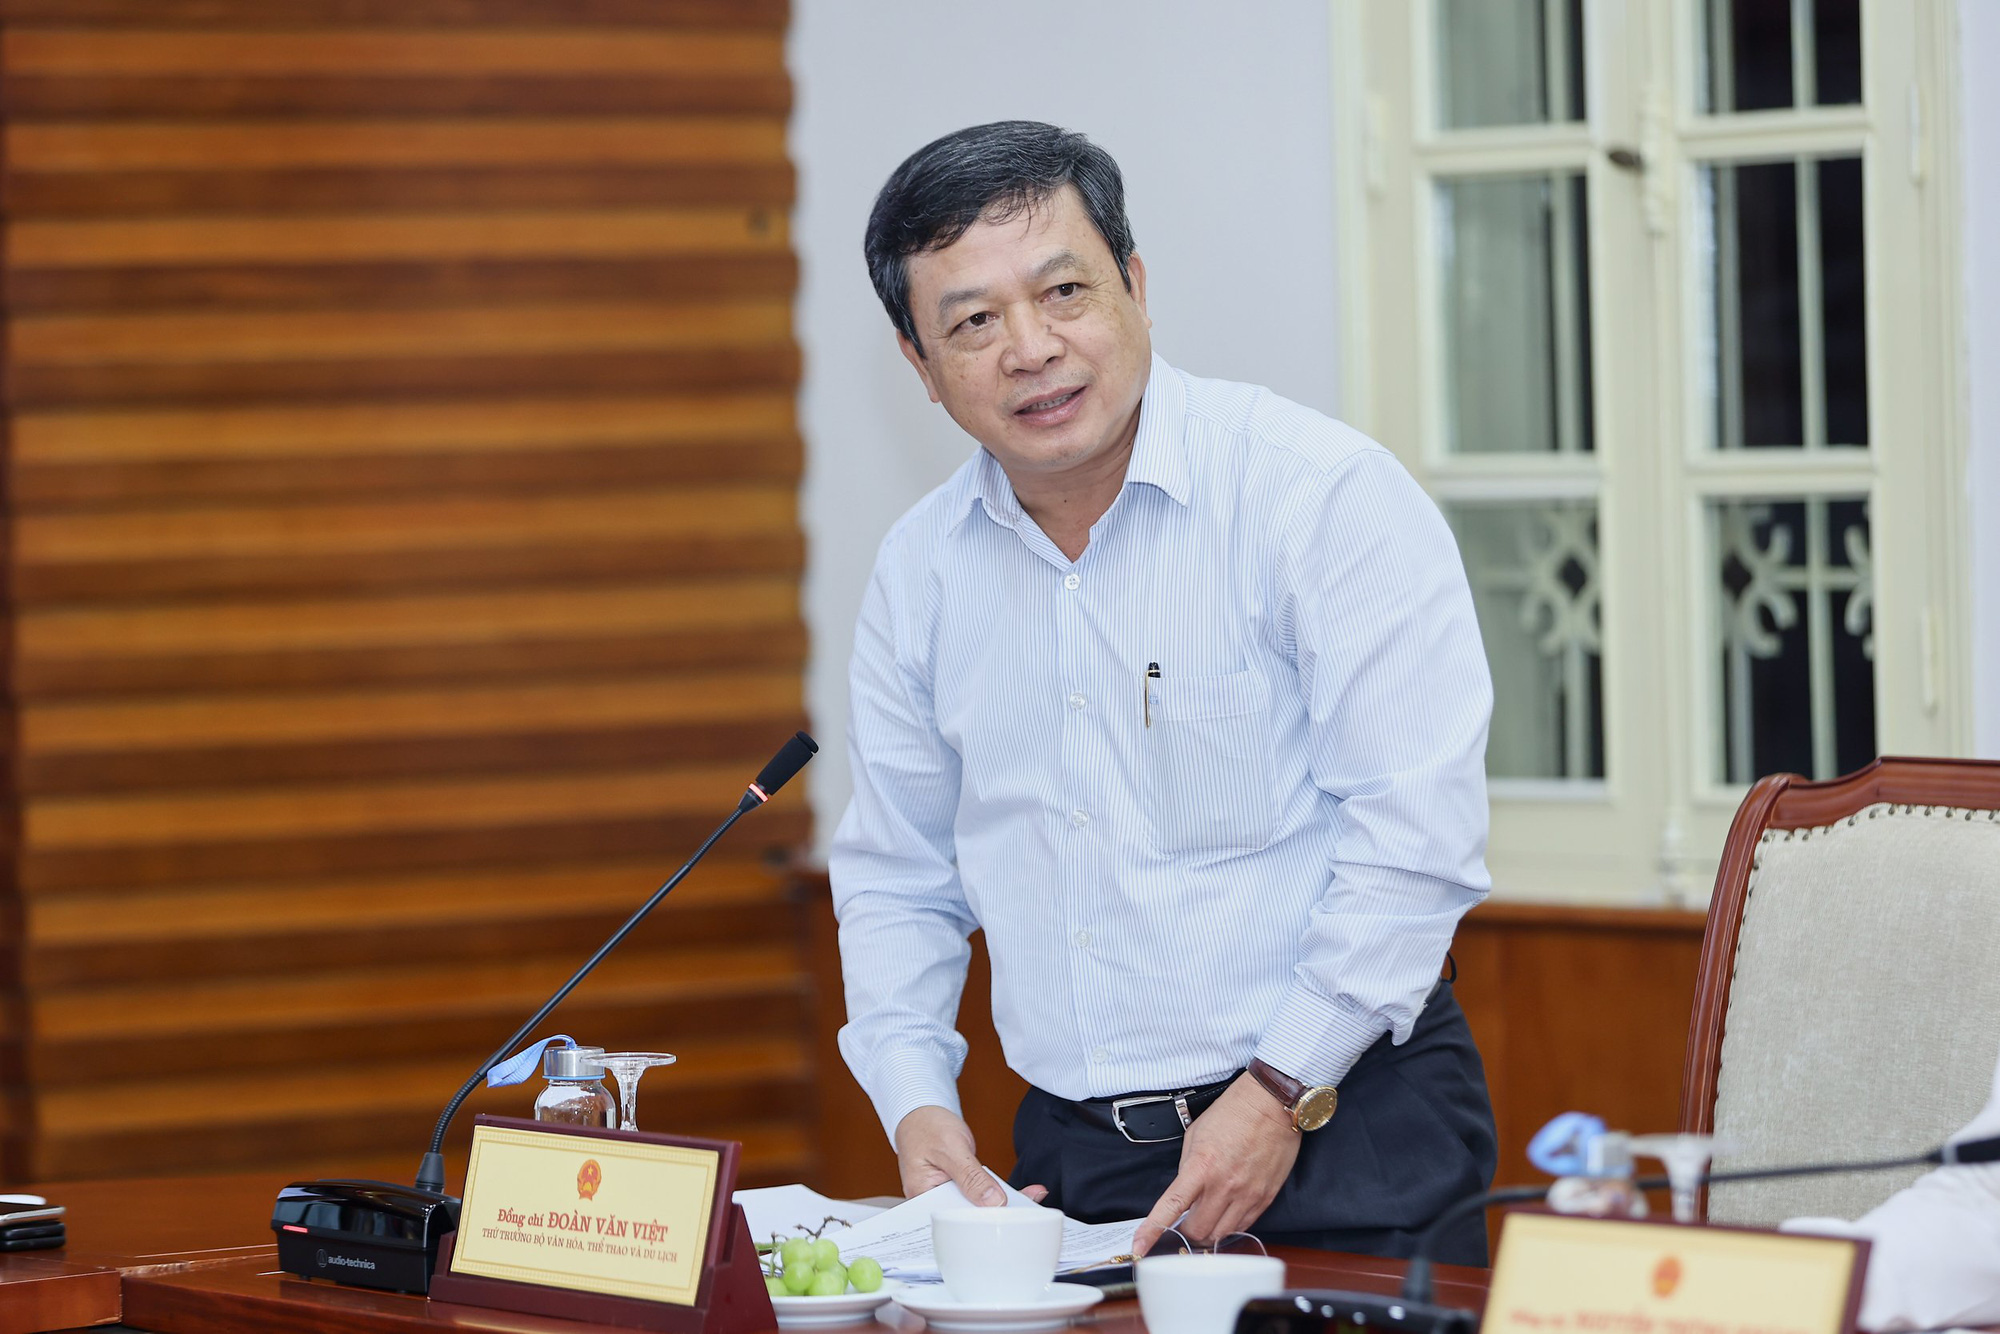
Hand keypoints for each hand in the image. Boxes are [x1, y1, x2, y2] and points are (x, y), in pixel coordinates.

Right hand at [893, 1106, 1047, 1204]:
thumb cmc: (926, 1126)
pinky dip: (996, 1193)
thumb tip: (993, 1202)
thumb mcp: (950, 1148)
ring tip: (1029, 1199)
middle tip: (1026, 1212)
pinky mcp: (957, 1188)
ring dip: (1001, 1204)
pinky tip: (1019, 1193)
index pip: (953, 1219)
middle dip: (996, 1215)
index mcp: (922, 1197)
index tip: (1008, 1218)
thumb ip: (971, 1176)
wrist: (921, 1112)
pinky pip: (978, 1195)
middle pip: (966, 1216)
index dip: (980, 1223)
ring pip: (975, 1206)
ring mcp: (945, 1195)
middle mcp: (932, 1201)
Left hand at [1131, 1074, 1299, 1255]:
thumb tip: (1185, 1194)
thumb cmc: (1233, 1112)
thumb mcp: (1196, 1135)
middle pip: (1198, 1231)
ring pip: (1220, 1235)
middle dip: (1185, 1232)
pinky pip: (1243, 1226)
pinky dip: (1230, 1226)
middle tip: (1183, 1223)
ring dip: (1208, 1232)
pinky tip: (1226, 1212)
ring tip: (1205, 1218)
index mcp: (1201, 1166)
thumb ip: (1187, 1167)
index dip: (1152, 1230)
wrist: (1272, 1105)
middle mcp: (1224, 1185)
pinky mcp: (1265, 1198)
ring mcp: (1247, 1195)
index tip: (1140, 1247)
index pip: (1171, 1206)